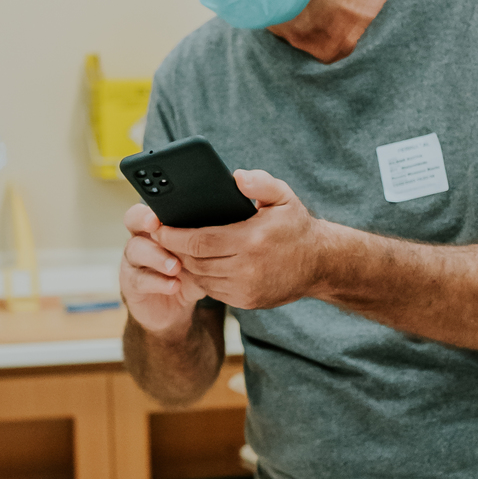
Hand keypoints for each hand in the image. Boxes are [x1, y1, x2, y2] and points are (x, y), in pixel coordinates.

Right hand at [120, 200, 208, 335]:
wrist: (175, 306)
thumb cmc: (189, 272)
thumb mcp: (202, 253)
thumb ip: (209, 237)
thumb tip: (229, 217)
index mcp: (158, 224)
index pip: (149, 205)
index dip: (152, 206)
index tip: (161, 212)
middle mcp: (141, 237)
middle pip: (133, 220)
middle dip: (144, 221)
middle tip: (157, 226)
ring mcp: (133, 261)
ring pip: (136, 250)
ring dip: (157, 256)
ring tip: (176, 266)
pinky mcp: (132, 284)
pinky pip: (140, 280)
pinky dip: (159, 282)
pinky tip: (175, 285)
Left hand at [147, 169, 323, 310]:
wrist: (320, 264)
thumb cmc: (296, 226)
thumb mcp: (284, 197)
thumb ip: (261, 182)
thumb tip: (236, 177)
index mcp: (252, 241)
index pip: (199, 242)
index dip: (173, 237)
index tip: (158, 228)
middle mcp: (247, 269)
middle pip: (195, 263)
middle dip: (173, 250)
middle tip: (160, 237)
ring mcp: (246, 289)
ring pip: (201, 279)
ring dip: (184, 266)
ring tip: (174, 250)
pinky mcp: (247, 301)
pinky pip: (213, 291)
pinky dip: (201, 278)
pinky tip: (195, 265)